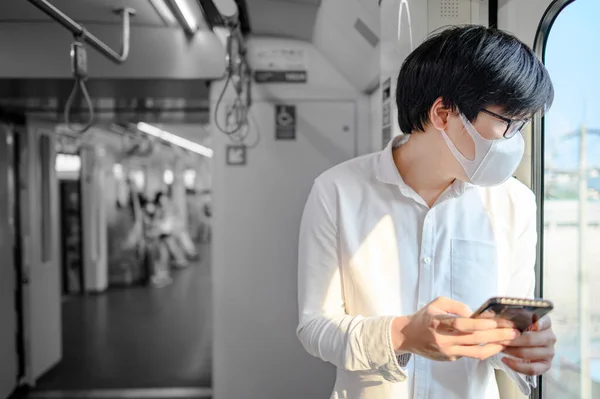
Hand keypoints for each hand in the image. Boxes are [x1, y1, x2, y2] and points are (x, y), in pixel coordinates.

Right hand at [393, 297, 519, 361]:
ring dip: (495, 347)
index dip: (478, 325)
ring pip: (476, 352)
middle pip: (474, 339)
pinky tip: (495, 344)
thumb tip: (474, 314)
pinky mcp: (450, 358)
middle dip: (496, 336)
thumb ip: (456, 306)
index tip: (494, 323)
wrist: (408, 336)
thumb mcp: (437, 303)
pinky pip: (470, 355)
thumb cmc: (424, 317)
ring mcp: (447, 351)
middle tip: (513, 332)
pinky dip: (485, 350)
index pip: (460, 325)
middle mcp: (443, 339)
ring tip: (509, 341)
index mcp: (438, 322)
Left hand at [501, 315, 555, 374]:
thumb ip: (513, 313)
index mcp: (545, 323)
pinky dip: (517, 366)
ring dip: (511, 352)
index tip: (533, 324)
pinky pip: (532, 369)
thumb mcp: (517, 317)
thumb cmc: (519, 326)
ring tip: (500, 348)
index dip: (539, 323)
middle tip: (499, 339)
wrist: (523, 341)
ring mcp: (549, 352)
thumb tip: (503, 310)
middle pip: (531, 339)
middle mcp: (550, 337)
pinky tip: (505, 360)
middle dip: (512, 340)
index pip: (544, 321)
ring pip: (529, 354)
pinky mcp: (545, 365)